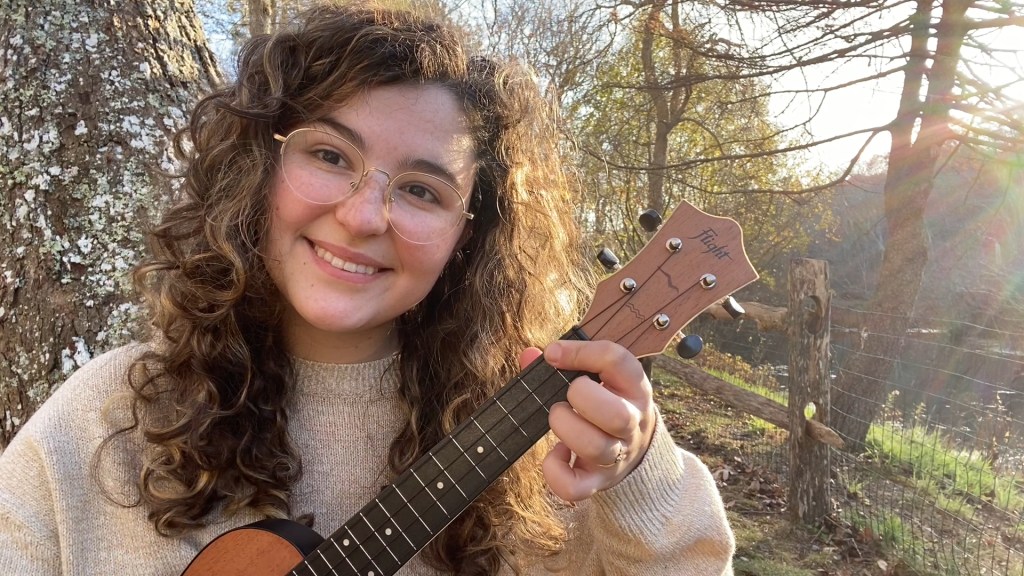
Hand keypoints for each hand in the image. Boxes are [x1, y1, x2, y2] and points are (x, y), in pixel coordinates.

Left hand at [518, 340, 655, 501]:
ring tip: (558, 418)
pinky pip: (575, 487)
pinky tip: (557, 453)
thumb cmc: (608, 403)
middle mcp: (632, 422)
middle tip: (565, 395)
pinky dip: (555, 471)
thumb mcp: (601, 378)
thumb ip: (565, 362)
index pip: (617, 361)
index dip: (581, 352)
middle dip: (580, 398)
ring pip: (596, 448)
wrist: (636, 450)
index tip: (554, 354)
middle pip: (617, 414)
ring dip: (566, 428)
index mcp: (633, 388)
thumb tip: (529, 355)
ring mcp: (617, 455)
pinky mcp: (598, 481)